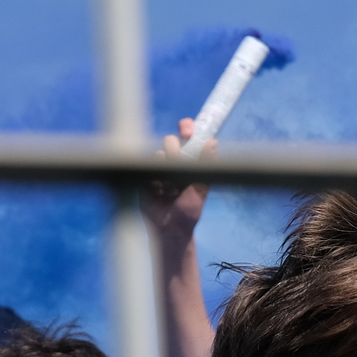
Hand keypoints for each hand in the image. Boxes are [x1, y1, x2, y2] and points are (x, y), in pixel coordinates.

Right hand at [142, 118, 211, 238]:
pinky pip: (146, 167)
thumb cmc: (189, 210)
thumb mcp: (202, 189)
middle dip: (176, 148)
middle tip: (178, 160)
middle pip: (171, 139)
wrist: (170, 229)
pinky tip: (158, 191)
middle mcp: (172, 160)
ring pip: (158, 153)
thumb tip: (213, 143)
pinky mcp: (144, 177)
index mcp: (189, 159)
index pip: (187, 134)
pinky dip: (154, 178)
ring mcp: (157, 168)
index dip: (187, 127)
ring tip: (171, 187)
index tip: (188, 132)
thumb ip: (207, 166)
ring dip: (166, 166)